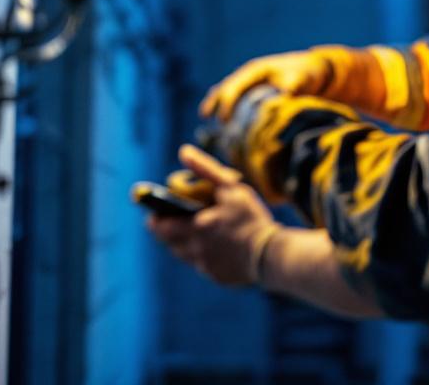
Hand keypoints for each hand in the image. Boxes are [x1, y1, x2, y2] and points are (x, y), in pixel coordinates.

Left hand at [146, 144, 278, 286]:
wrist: (272, 254)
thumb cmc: (251, 217)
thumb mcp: (230, 187)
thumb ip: (205, 169)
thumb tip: (183, 151)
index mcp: (194, 227)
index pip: (159, 226)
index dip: (155, 219)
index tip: (156, 212)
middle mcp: (194, 250)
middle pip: (169, 243)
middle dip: (169, 231)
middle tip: (177, 220)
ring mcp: (205, 266)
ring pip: (184, 255)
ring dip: (184, 243)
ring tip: (198, 231)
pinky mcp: (217, 276)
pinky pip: (202, 265)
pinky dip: (203, 255)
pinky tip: (217, 246)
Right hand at [200, 49, 334, 121]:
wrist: (312, 71)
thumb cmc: (306, 74)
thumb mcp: (302, 78)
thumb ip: (291, 87)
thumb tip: (282, 97)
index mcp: (255, 70)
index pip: (234, 85)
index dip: (227, 102)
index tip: (223, 119)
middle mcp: (247, 75)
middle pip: (223, 88)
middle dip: (214, 104)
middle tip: (206, 120)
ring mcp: (247, 83)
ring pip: (224, 93)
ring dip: (215, 106)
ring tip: (207, 122)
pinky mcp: (250, 92)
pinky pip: (232, 100)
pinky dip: (225, 110)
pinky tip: (223, 128)